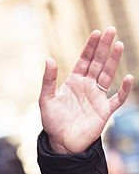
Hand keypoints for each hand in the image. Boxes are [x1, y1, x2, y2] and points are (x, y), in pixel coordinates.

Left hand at [40, 27, 133, 153]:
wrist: (61, 142)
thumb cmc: (52, 121)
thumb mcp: (46, 100)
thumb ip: (49, 81)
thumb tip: (49, 59)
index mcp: (74, 82)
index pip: (84, 60)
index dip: (90, 47)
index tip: (97, 33)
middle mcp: (87, 86)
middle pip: (98, 63)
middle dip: (104, 47)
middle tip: (111, 30)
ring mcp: (97, 97)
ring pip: (108, 75)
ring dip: (114, 61)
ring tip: (119, 45)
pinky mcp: (105, 110)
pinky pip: (118, 98)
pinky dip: (124, 89)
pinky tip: (128, 78)